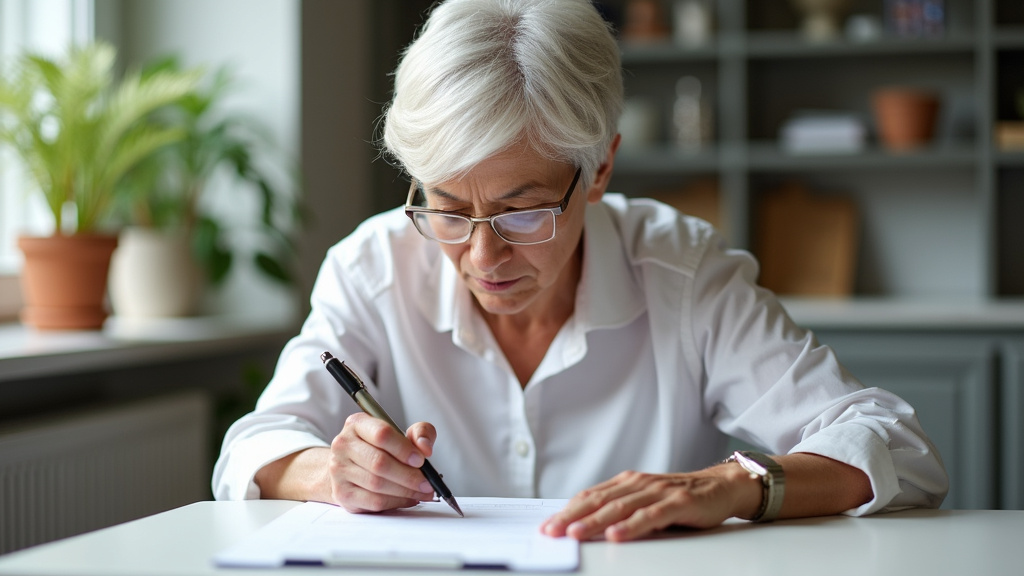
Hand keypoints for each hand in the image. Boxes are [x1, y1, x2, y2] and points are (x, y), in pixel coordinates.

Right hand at [328, 413, 437, 512]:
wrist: (350, 466)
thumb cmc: (379, 448)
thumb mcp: (402, 432)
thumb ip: (420, 432)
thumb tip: (425, 448)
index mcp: (357, 424)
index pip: (382, 434)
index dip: (404, 448)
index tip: (421, 459)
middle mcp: (344, 445)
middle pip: (379, 462)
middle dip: (409, 475)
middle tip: (427, 483)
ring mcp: (339, 470)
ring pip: (377, 484)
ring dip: (405, 491)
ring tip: (422, 492)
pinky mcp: (343, 493)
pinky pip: (374, 501)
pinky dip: (396, 502)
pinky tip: (409, 499)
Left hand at [539, 466, 760, 541]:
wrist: (720, 486)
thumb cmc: (678, 497)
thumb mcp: (644, 500)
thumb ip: (619, 508)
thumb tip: (583, 524)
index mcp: (626, 482)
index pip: (590, 496)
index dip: (566, 511)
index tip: (546, 526)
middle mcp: (638, 483)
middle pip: (598, 501)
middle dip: (571, 517)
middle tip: (551, 532)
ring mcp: (657, 492)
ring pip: (620, 508)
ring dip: (594, 521)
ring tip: (575, 533)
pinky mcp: (677, 504)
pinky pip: (650, 516)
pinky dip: (631, 526)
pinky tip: (616, 535)